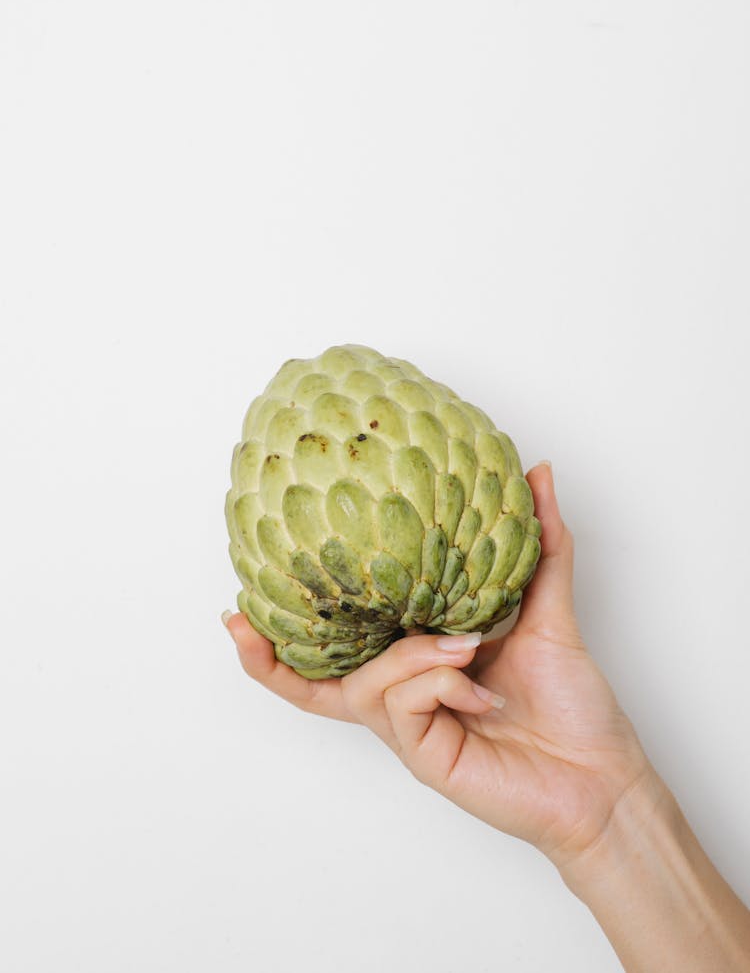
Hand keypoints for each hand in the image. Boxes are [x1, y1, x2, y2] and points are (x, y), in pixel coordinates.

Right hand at [223, 464, 651, 873]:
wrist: (604, 777)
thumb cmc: (573, 705)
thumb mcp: (551, 611)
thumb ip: (538, 544)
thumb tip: (539, 471)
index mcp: (422, 663)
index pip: (345, 647)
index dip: (292, 628)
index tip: (249, 590)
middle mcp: (406, 697)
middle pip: (318, 681)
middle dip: (269, 656)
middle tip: (239, 617)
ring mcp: (412, 730)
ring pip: (366, 682)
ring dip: (412, 654)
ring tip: (466, 645)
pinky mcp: (424, 757)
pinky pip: (400, 705)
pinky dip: (437, 681)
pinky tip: (478, 689)